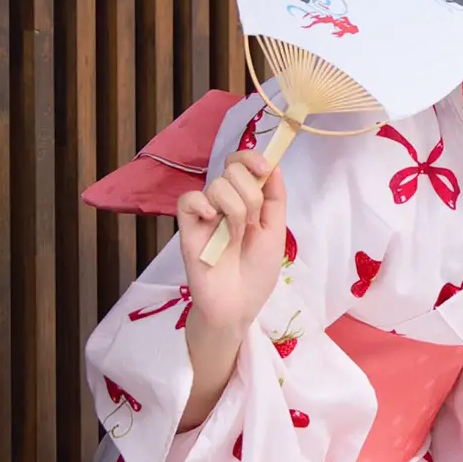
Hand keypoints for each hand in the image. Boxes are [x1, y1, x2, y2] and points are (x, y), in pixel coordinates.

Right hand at [176, 152, 286, 336]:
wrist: (238, 304)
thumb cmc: (257, 270)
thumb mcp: (276, 231)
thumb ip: (275, 197)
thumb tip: (274, 164)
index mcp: (245, 199)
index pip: (241, 162)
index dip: (251, 157)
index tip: (264, 169)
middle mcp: (224, 201)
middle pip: (232, 170)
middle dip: (250, 195)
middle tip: (252, 224)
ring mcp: (204, 213)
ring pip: (218, 186)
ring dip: (236, 212)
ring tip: (235, 238)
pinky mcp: (187, 227)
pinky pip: (188, 199)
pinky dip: (202, 205)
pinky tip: (212, 220)